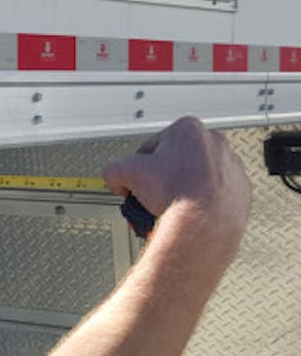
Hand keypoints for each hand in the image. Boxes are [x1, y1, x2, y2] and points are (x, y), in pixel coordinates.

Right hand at [102, 116, 250, 245]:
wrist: (204, 225)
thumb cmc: (174, 195)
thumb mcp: (125, 173)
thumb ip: (114, 169)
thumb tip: (115, 176)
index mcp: (189, 130)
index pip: (153, 145)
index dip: (140, 166)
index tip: (139, 181)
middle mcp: (215, 143)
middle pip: (177, 159)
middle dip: (164, 177)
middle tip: (153, 195)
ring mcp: (231, 166)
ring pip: (198, 176)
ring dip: (183, 189)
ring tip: (170, 207)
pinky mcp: (241, 189)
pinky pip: (216, 193)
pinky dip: (203, 202)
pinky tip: (190, 212)